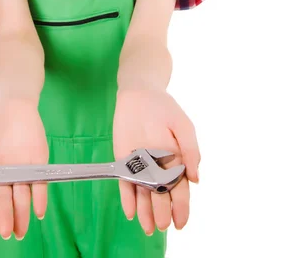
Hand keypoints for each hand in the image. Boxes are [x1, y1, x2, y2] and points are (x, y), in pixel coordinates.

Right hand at [0, 97, 48, 239]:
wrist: (13, 101)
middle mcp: (3, 176)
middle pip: (3, 201)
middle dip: (5, 217)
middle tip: (6, 232)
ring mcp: (21, 171)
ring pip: (21, 197)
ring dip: (21, 215)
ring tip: (20, 231)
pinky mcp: (38, 164)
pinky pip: (39, 184)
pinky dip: (40, 198)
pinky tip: (39, 212)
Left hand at [113, 88, 200, 234]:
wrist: (140, 94)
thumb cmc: (165, 109)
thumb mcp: (184, 127)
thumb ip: (191, 151)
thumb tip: (197, 179)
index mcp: (177, 162)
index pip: (180, 189)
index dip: (181, 207)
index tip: (181, 222)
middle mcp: (159, 168)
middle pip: (161, 195)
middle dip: (163, 212)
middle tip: (163, 226)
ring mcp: (141, 166)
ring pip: (143, 194)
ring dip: (145, 212)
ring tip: (148, 228)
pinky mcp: (124, 161)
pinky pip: (125, 182)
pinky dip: (127, 198)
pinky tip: (130, 212)